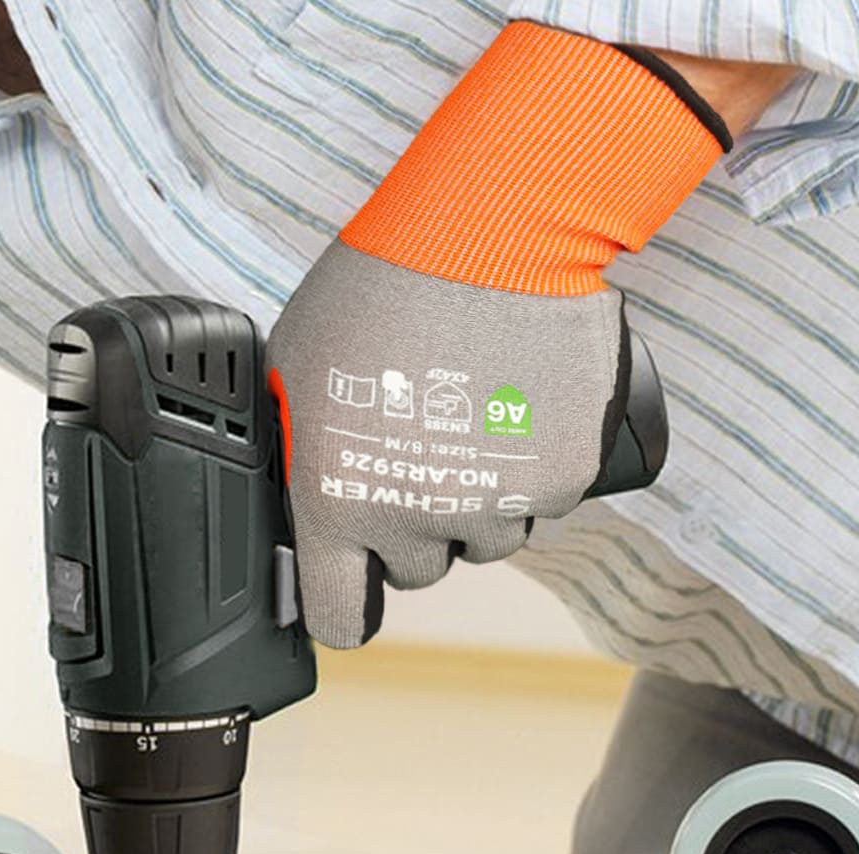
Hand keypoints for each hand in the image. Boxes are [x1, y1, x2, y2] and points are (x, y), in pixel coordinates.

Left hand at [267, 22, 725, 647]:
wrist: (492, 233)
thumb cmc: (381, 286)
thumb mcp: (297, 366)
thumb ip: (299, 442)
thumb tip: (296, 480)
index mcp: (336, 500)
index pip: (337, 614)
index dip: (344, 602)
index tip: (352, 586)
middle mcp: (415, 518)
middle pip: (417, 571)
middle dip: (415, 524)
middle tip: (416, 448)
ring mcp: (495, 505)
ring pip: (486, 540)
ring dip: (477, 500)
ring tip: (469, 418)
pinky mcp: (563, 479)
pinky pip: (543, 499)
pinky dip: (533, 466)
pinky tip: (517, 405)